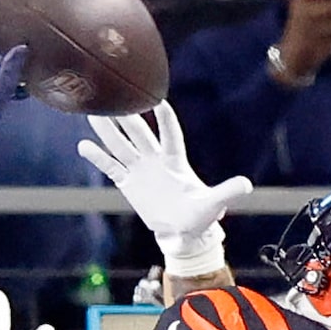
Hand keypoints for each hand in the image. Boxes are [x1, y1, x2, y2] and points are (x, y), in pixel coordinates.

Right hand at [77, 104, 250, 273]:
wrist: (182, 234)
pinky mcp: (129, 184)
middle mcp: (156, 160)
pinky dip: (98, 157)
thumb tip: (246, 185)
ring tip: (92, 112)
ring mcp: (140, 170)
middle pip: (139, 134)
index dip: (165, 119)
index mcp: (176, 160)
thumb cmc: (200, 217)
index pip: (170, 134)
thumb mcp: (213, 204)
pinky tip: (84, 145)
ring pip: (121, 145)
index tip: (157, 100)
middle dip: (127, 117)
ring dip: (107, 131)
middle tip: (114, 96)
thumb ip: (227, 192)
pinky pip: (111, 167)